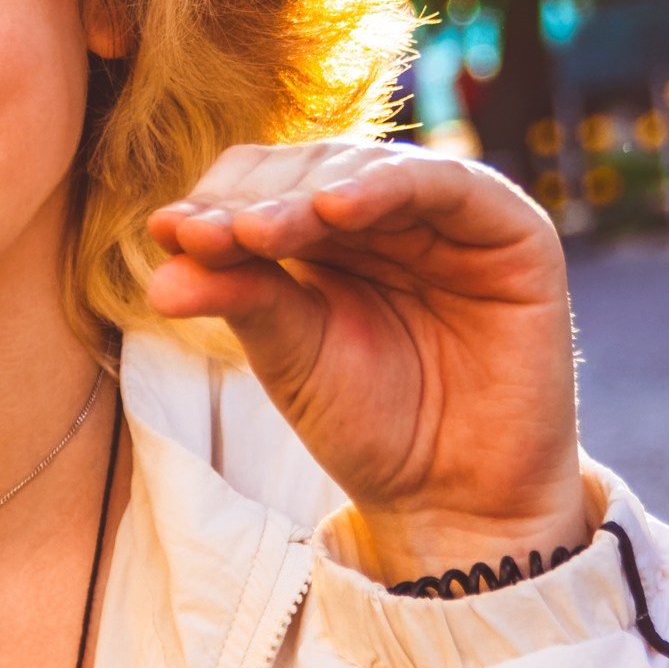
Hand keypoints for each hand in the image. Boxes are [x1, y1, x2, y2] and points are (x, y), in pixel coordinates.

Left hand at [145, 140, 588, 581]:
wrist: (456, 497)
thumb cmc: (372, 427)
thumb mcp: (291, 355)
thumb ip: (241, 298)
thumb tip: (158, 271)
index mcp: (330, 237)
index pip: (266, 189)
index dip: (219, 203)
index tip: (169, 233)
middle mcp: (389, 213)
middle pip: (309, 170)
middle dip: (254, 200)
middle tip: (201, 234)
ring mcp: (449, 216)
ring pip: (367, 170)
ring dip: (306, 193)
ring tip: (255, 230)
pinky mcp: (510, 228)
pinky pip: (446, 184)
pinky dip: (386, 186)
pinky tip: (334, 210)